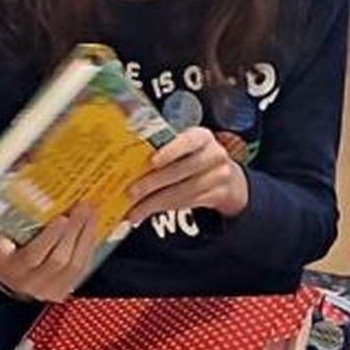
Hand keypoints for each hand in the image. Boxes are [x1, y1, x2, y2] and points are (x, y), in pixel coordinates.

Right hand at [0, 204, 100, 303]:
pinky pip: (82, 270)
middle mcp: (31, 283)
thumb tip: (35, 199)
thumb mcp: (3, 239)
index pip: (33, 255)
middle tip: (83, 208)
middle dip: (74, 231)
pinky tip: (92, 230)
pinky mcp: (64, 291)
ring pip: (75, 266)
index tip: (62, 217)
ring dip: (87, 237)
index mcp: (12, 268)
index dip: (50, 237)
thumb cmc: (7, 252)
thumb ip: (14, 225)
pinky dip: (89, 248)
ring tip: (92, 214)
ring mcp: (49, 290)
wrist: (10, 279)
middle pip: (58, 259)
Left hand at [126, 127, 248, 224]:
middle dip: (152, 183)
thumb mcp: (184, 147)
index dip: (170, 151)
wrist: (226, 176)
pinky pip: (185, 203)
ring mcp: (219, 176)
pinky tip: (143, 213)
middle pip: (180, 171)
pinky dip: (161, 209)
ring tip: (133, 209)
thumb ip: (161, 149)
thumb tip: (123, 159)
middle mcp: (213, 155)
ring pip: (182, 192)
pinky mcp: (218, 195)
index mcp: (201, 137)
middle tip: (131, 192)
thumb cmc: (192, 158)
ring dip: (153, 202)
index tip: (152, 162)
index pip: (188, 141)